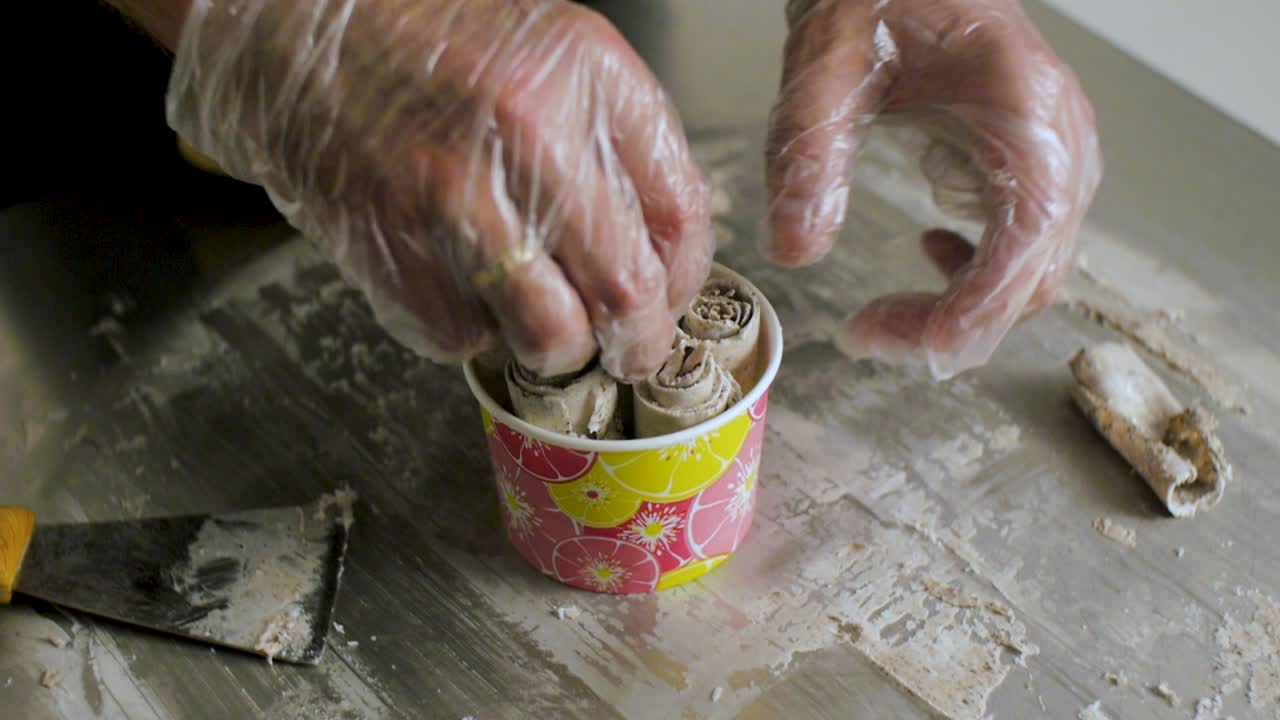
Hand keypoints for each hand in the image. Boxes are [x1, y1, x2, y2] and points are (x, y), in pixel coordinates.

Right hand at [166, 0, 712, 380]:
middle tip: (627, 351)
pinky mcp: (393, 250)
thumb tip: (662, 258)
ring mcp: (457, 198)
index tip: (668, 296)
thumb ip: (620, 147)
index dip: (685, 277)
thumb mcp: (557, 60)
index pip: (680, 213)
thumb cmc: (435, 48)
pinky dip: (473, 331)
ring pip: (551, 336)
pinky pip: (465, 338)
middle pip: (627, 289)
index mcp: (589, 77)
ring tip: (545, 326)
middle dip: (637, 342)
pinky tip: (462, 283)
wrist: (302, 34)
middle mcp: (531, 134)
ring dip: (557, 350)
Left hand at [765, 0, 1101, 378]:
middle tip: (865, 333)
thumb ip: (809, 152)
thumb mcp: (824, 62)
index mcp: (1025, 112)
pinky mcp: (1036, 157)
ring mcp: (1058, 150)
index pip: (1025, 246)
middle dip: (950, 326)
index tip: (896, 342)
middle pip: (1033, 277)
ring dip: (964, 307)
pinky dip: (981, 273)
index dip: (968, 313)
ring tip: (885, 311)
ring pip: (1035, 271)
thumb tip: (795, 251)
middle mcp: (1061, 138)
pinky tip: (929, 251)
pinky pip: (1028, 243)